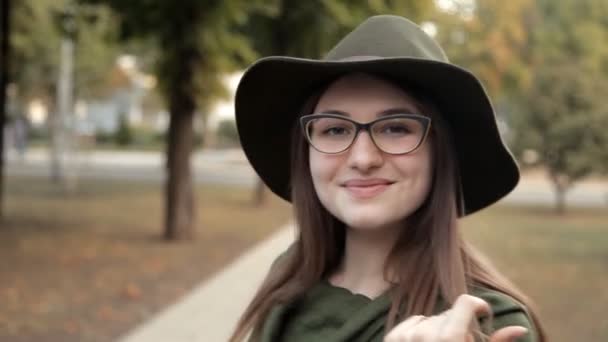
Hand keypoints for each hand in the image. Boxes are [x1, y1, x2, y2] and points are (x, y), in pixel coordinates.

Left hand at [384, 294, 527, 341]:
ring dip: (440, 330)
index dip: (478, 306)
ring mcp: (406, 336)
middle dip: (460, 327)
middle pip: (450, 314)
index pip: (465, 302)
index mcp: (449, 338)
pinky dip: (421, 330)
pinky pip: (414, 322)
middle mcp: (426, 333)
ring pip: (432, 318)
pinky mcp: (392, 339)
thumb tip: (520, 328)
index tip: (484, 315)